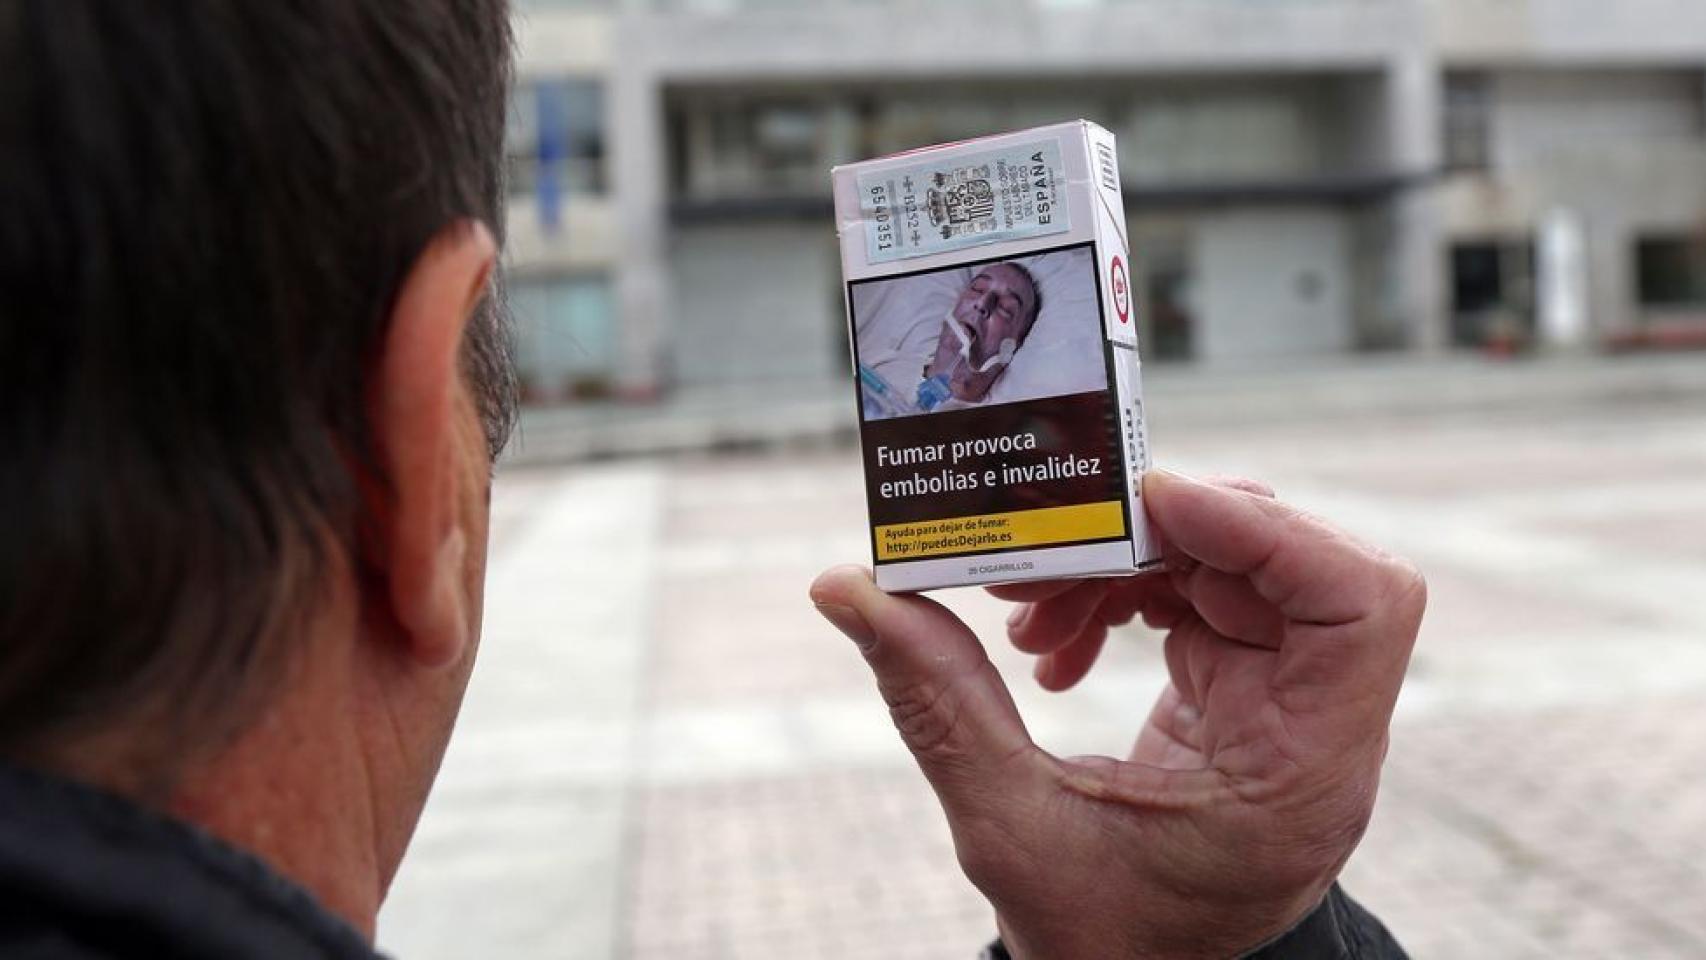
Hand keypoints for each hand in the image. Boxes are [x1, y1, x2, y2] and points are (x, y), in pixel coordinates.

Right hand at [809, 471, 1424, 958]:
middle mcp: (1317, 725)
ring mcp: (1286, 702)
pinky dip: (1119, 594)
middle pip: (1280, 562)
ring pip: (1231, 566)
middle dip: (1153, 537)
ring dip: (1121, 565)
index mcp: (1304, 772)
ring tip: (1024, 619)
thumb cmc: (1098, 939)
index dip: (1267, 530)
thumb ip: (937, 703)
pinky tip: (1051, 642)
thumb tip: (845, 588)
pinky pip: (1198, 596)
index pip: (1361, 602)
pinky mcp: (1245, 689)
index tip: (1149, 504)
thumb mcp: (1008, 830)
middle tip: (1038, 551)